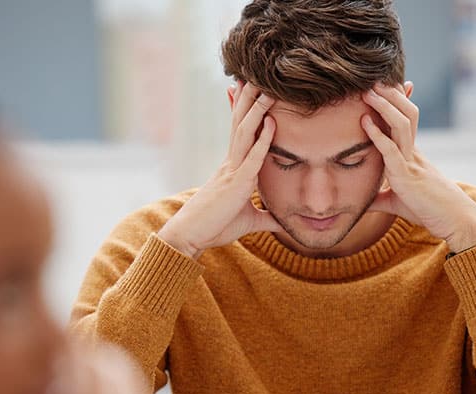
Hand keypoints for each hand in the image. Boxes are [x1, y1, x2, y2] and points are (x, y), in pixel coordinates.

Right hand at [158, 83, 280, 257]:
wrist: (191, 237)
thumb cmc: (216, 227)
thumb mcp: (249, 221)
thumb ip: (267, 218)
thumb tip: (283, 222)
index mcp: (233, 168)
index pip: (241, 132)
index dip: (246, 110)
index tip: (250, 88)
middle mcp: (231, 163)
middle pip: (241, 124)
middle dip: (249, 99)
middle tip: (258, 74)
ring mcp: (232, 171)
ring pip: (245, 133)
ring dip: (257, 110)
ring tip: (267, 88)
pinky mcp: (236, 184)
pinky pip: (252, 158)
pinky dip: (263, 141)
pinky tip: (272, 124)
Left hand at [361, 84, 475, 253]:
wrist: (454, 222)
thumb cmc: (429, 211)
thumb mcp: (397, 203)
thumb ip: (379, 198)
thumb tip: (361, 201)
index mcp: (411, 155)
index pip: (403, 121)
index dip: (395, 102)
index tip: (381, 86)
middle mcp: (413, 152)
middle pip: (405, 113)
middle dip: (389, 95)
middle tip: (370, 80)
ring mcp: (411, 161)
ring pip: (401, 124)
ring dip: (384, 106)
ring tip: (367, 92)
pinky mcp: (407, 176)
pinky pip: (392, 150)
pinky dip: (377, 135)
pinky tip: (365, 122)